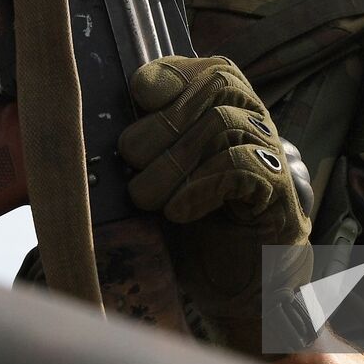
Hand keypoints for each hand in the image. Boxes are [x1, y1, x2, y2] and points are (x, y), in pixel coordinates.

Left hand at [120, 56, 313, 353]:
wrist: (239, 297)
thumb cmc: (193, 235)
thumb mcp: (156, 183)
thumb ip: (138, 151)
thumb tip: (84, 127)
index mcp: (226, 112)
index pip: (206, 67)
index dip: (167, 77)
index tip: (138, 102)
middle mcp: (254, 125)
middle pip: (215, 86)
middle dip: (161, 124)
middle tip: (132, 165)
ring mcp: (271, 156)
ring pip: (222, 124)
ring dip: (173, 163)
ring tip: (148, 200)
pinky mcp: (278, 195)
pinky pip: (241, 165)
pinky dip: (200, 186)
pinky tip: (178, 212)